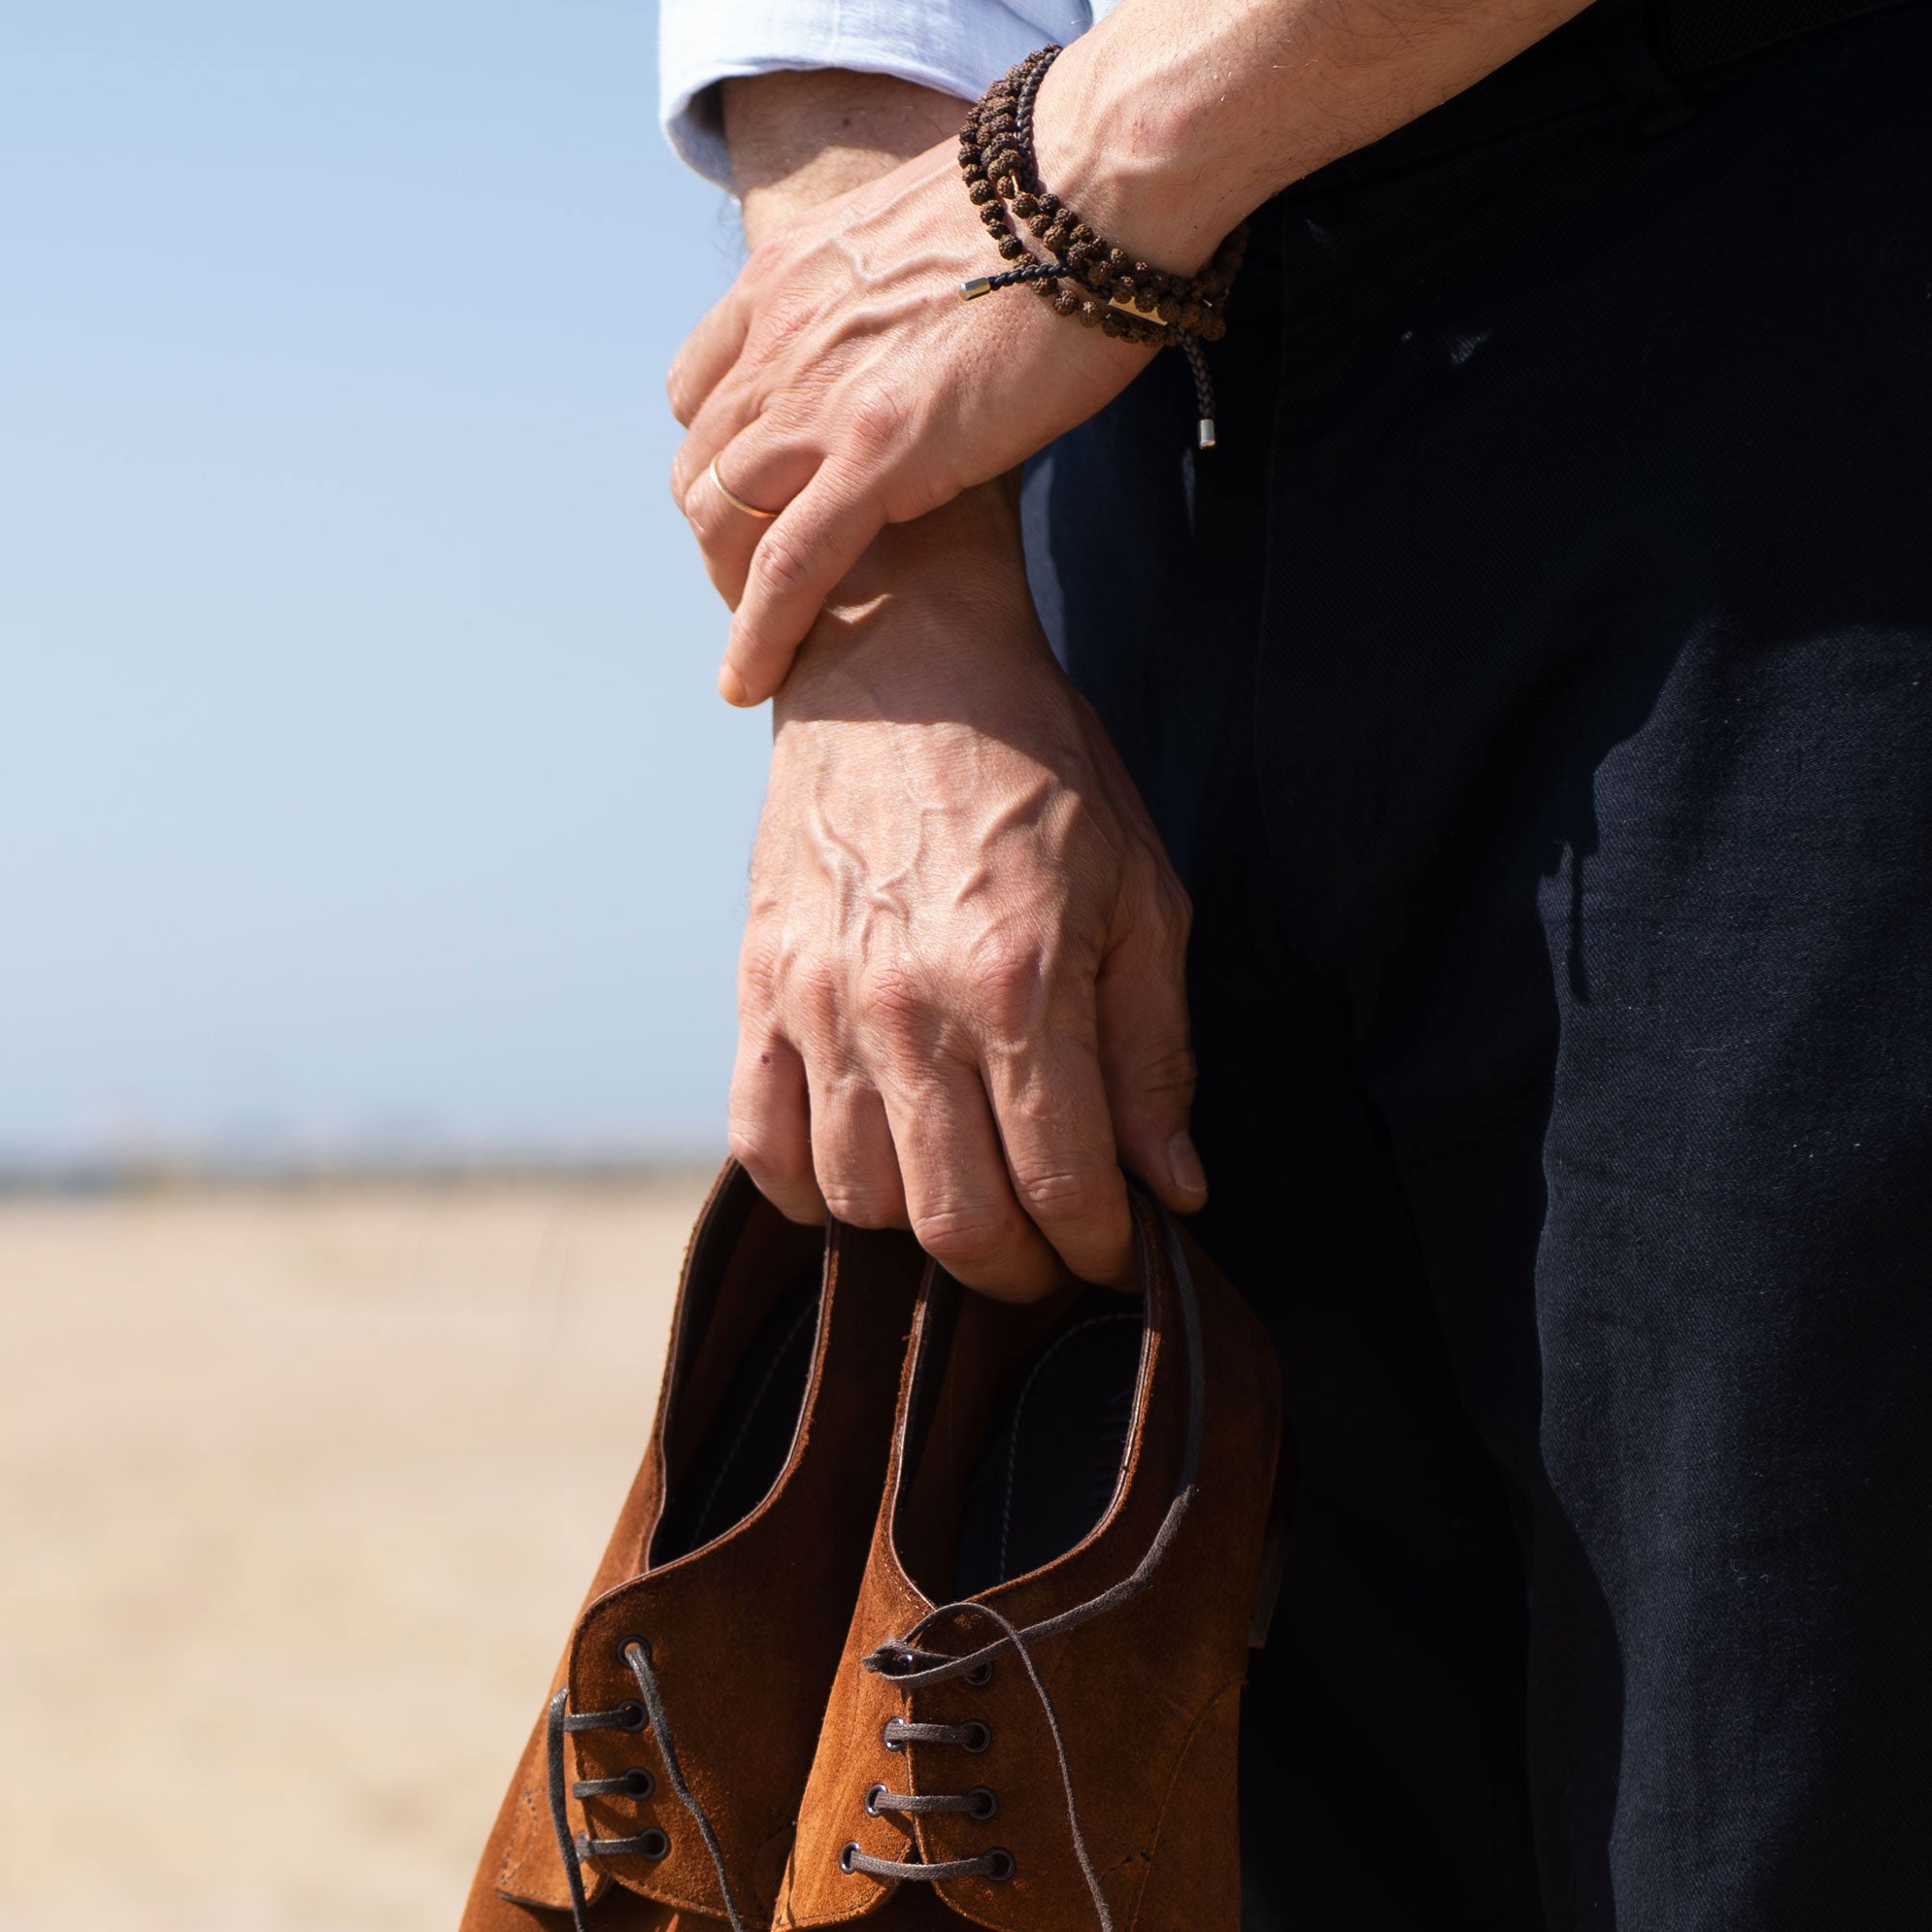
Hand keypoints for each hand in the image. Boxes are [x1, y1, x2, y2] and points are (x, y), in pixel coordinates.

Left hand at [669, 116, 1158, 706]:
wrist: (1095, 181)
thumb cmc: (1057, 203)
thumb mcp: (933, 240)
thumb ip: (904, 289)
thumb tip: (946, 316)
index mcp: (789, 275)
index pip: (705, 384)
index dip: (720, 456)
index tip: (756, 504)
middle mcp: (780, 334)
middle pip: (701, 464)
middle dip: (719, 538)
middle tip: (765, 591)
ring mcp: (818, 397)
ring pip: (721, 520)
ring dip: (731, 591)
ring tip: (765, 643)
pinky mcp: (872, 456)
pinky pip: (783, 568)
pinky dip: (758, 636)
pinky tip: (753, 684)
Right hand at [732, 488, 1203, 1298]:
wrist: (901, 661)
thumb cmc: (1042, 773)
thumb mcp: (1141, 896)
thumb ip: (1155, 1055)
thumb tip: (1173, 1189)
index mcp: (1020, 985)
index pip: (1061, 1187)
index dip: (1099, 1248)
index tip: (1118, 1250)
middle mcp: (909, 1009)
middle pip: (956, 1224)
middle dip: (1018, 1269)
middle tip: (1049, 1252)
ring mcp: (821, 1004)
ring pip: (860, 1201)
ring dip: (921, 1231)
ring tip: (968, 1200)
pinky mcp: (759, 989)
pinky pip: (763, 1147)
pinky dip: (811, 1191)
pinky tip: (869, 1172)